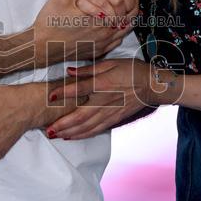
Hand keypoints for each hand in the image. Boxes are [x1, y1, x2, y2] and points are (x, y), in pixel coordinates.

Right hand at [33, 0, 137, 65]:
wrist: (41, 47)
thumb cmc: (49, 23)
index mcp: (99, 17)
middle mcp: (105, 32)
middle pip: (131, 12)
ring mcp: (103, 43)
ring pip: (127, 26)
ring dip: (129, 11)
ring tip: (126, 0)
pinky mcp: (98, 50)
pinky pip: (118, 39)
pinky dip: (122, 27)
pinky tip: (117, 20)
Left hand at [45, 58, 165, 139]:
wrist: (153, 85)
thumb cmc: (131, 70)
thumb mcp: (111, 63)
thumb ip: (89, 69)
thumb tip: (69, 71)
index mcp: (103, 83)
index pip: (81, 88)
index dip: (65, 92)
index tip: (50, 95)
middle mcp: (105, 100)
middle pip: (80, 115)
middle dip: (63, 124)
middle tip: (47, 129)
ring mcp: (110, 112)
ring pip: (87, 126)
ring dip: (69, 132)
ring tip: (54, 135)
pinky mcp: (114, 119)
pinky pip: (96, 130)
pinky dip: (82, 135)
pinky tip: (70, 137)